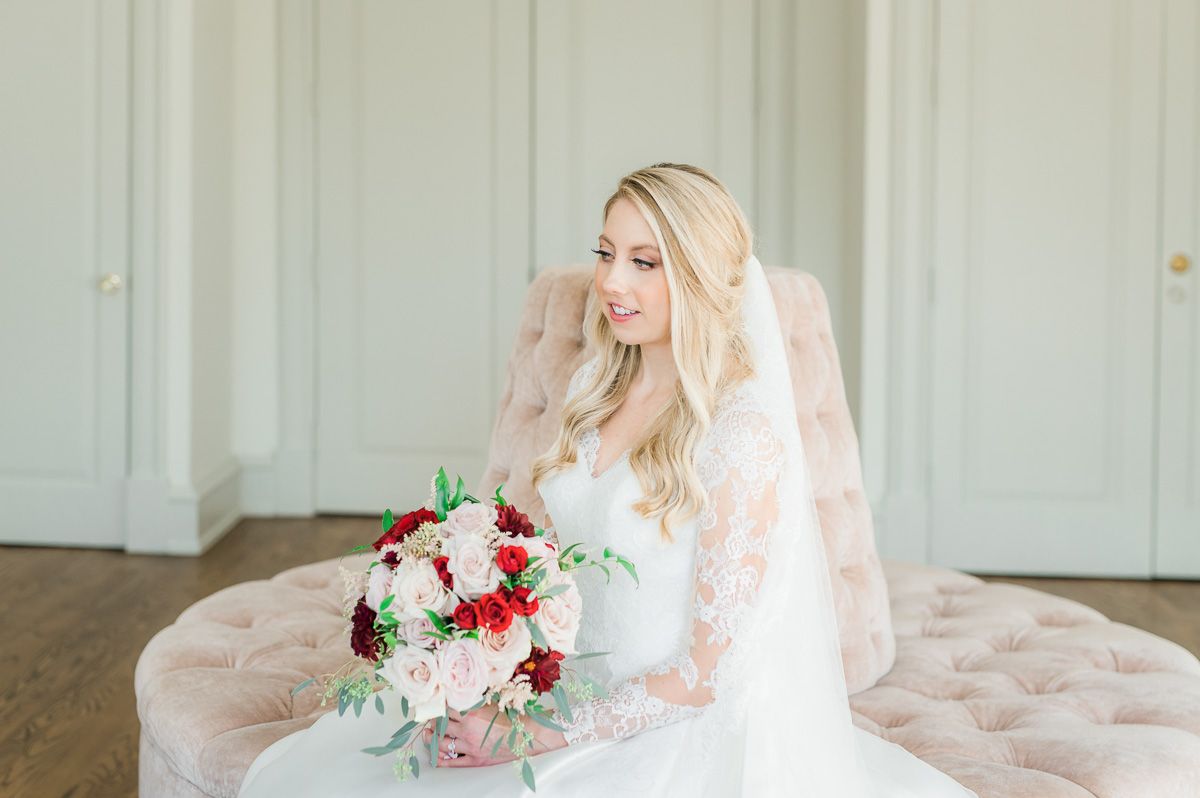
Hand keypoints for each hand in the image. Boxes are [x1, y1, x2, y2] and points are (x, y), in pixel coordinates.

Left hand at [423, 707, 567, 766]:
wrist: (525, 735)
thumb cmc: (511, 717)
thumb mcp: (491, 703)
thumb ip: (475, 700)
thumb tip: (462, 694)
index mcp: (471, 714)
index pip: (447, 709)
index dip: (440, 707)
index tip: (437, 706)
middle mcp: (467, 730)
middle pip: (440, 725)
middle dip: (434, 722)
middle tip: (431, 719)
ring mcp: (469, 747)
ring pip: (441, 743)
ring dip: (431, 738)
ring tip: (428, 734)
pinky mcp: (474, 760)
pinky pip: (452, 762)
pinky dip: (440, 759)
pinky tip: (435, 755)